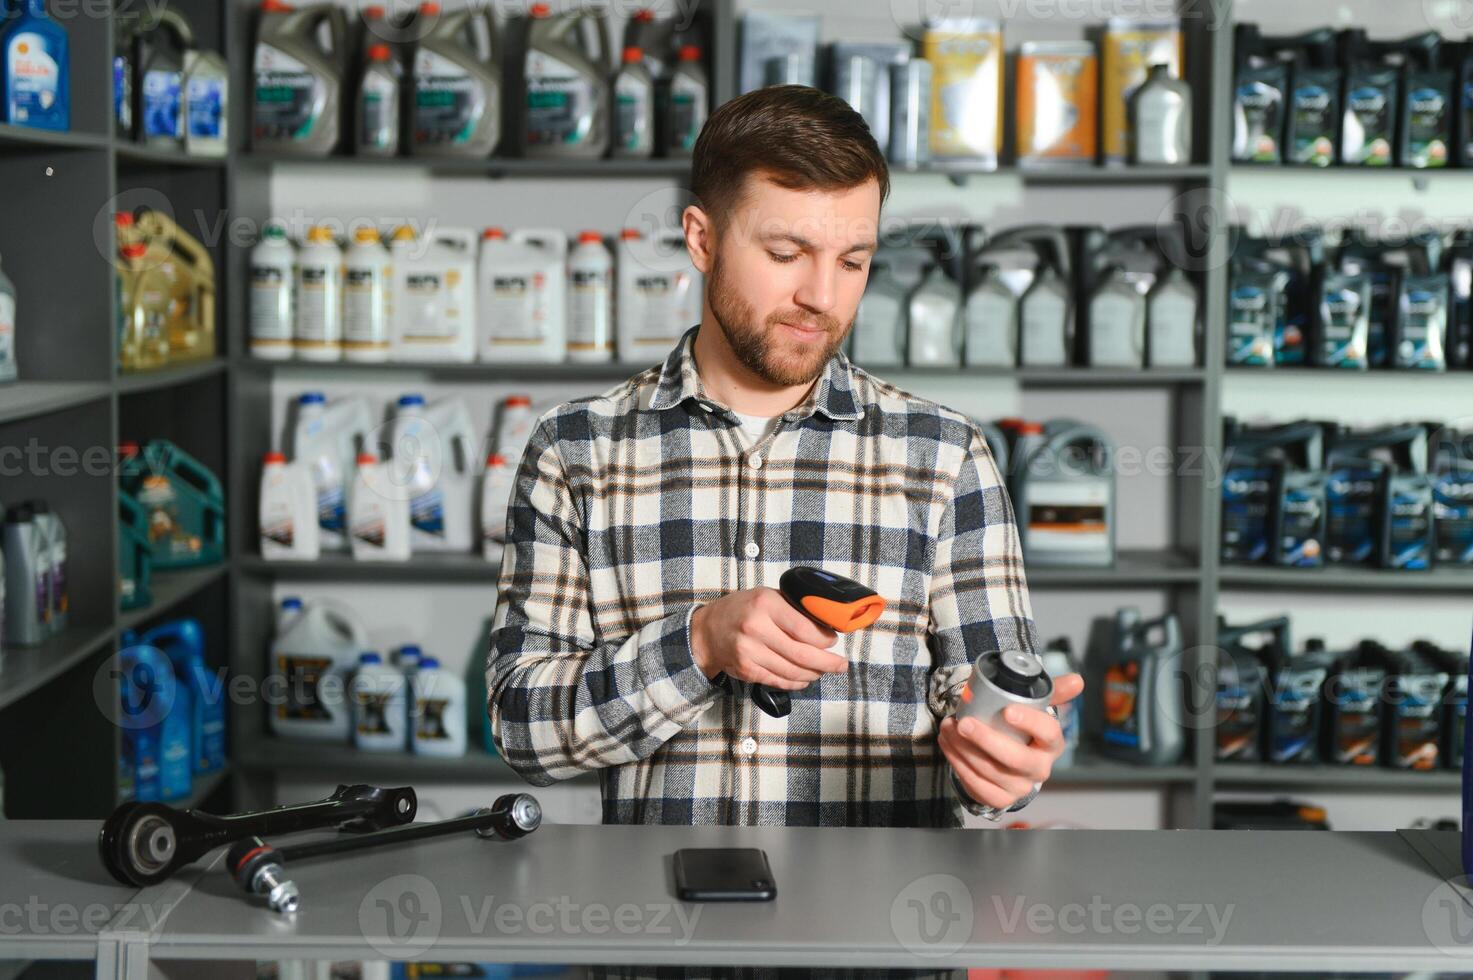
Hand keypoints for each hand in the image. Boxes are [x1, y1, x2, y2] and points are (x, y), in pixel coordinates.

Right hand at [690, 588, 847, 692]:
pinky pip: (779, 680)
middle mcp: (756, 628)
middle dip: (827, 663)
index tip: (833, 642)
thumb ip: (793, 608)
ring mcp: (749, 652)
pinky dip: (796, 682)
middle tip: (841, 665)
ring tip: (824, 671)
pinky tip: (805, 678)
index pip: (804, 628)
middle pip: (801, 653)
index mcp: (765, 604)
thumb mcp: (767, 597)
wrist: (707, 631)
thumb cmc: (743, 610)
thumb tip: (826, 626)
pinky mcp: (747, 670)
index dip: (824, 639)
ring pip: (792, 671)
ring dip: (813, 674)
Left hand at [938, 671, 1084, 809]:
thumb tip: (1077, 680)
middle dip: (986, 739)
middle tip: (964, 723)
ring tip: (948, 727)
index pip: (1048, 733)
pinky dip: (958, 764)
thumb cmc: (1022, 730)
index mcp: (1052, 744)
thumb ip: (1054, 691)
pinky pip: (976, 785)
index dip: (1030, 722)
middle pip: (1016, 758)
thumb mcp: (1037, 709)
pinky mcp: (999, 798)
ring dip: (964, 748)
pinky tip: (948, 745)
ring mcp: (1019, 787)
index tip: (1008, 710)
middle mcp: (1040, 769)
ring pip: (990, 771)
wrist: (1010, 763)